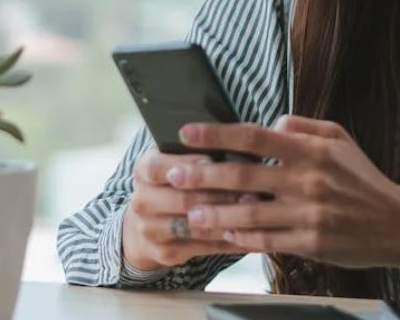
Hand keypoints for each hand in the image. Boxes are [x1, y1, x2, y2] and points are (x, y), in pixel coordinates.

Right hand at [121, 150, 251, 271]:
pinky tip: (253, 234)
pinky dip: (230, 241)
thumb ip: (198, 151)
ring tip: (257, 212)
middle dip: (221, 195)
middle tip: (253, 190)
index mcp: (144, 170)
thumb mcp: (177, 158)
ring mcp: (150, 230)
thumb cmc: (175, 180)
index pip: (160, 167)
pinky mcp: (166, 253)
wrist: (149, 220)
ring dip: (229, 220)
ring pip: (196, 227)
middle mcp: (142, 201)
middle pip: (183, 199)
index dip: (189, 165)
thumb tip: (234, 145)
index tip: (216, 162)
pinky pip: (204, 248)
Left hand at [173, 115, 399, 274]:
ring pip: (249, 212)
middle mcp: (307, 180)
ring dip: (214, 212)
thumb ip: (301, 126)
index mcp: (311, 150)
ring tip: (190, 213)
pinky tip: (223, 233)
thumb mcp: (339, 138)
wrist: (397, 223)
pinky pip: (267, 240)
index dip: (217, 134)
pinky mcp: (311, 242)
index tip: (186, 132)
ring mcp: (308, 213)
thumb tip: (269, 123)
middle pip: (243, 174)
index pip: (254, 136)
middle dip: (202, 175)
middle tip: (173, 176)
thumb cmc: (362, 178)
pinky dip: (242, 237)